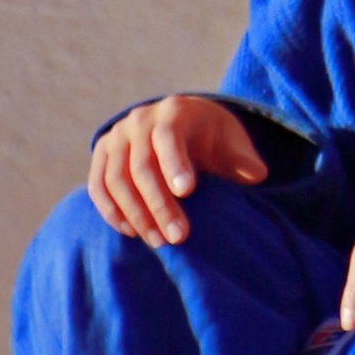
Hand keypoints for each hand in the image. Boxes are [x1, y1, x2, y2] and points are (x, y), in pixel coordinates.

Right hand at [86, 94, 267, 248]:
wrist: (181, 122)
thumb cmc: (212, 136)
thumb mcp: (232, 141)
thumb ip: (243, 159)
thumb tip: (256, 175)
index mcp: (175, 111)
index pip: (170, 138)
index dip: (176, 165)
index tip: (187, 192)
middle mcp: (140, 120)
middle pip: (142, 165)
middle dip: (159, 205)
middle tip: (178, 237)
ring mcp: (117, 136)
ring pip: (117, 179)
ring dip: (136, 214)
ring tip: (158, 242)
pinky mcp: (102, 154)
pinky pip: (99, 185)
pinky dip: (111, 210)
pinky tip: (131, 232)